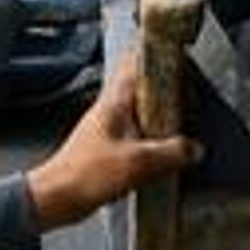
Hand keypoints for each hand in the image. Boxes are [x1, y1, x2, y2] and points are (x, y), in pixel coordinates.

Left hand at [24, 50, 202, 232]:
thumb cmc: (84, 175)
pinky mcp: (105, 149)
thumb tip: (194, 148)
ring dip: (158, 111)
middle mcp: (109, 109)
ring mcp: (106, 128)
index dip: (155, 52)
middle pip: (140, 84)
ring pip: (137, 109)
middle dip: (163, 84)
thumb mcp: (136, 162)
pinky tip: (161, 151)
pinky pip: (134, 133)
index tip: (175, 49)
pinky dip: (150, 135)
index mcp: (114, 101)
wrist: (55, 199)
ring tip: (180, 118)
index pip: (135, 62)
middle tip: (186, 88)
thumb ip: (170, 153)